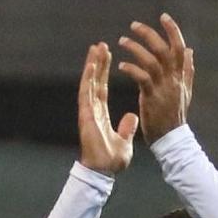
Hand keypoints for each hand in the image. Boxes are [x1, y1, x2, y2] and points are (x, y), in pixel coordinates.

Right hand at [77, 42, 136, 174]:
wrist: (103, 171)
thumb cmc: (111, 161)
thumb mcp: (124, 140)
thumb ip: (127, 127)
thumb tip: (132, 117)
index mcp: (101, 114)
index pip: (102, 88)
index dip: (104, 72)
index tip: (107, 56)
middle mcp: (93, 110)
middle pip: (95, 82)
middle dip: (98, 63)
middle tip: (100, 45)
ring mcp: (88, 111)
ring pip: (89, 83)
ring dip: (92, 65)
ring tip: (95, 48)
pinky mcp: (86, 115)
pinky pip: (87, 93)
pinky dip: (88, 78)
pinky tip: (91, 64)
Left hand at [115, 13, 192, 145]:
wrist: (172, 138)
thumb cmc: (174, 115)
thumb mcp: (185, 89)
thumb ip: (186, 69)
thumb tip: (189, 50)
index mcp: (181, 74)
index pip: (179, 46)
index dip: (172, 30)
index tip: (163, 16)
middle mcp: (174, 78)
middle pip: (164, 49)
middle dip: (149, 34)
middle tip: (133, 25)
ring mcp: (164, 87)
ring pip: (152, 60)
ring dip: (136, 48)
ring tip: (122, 41)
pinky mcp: (152, 98)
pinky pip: (142, 78)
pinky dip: (132, 69)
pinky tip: (122, 65)